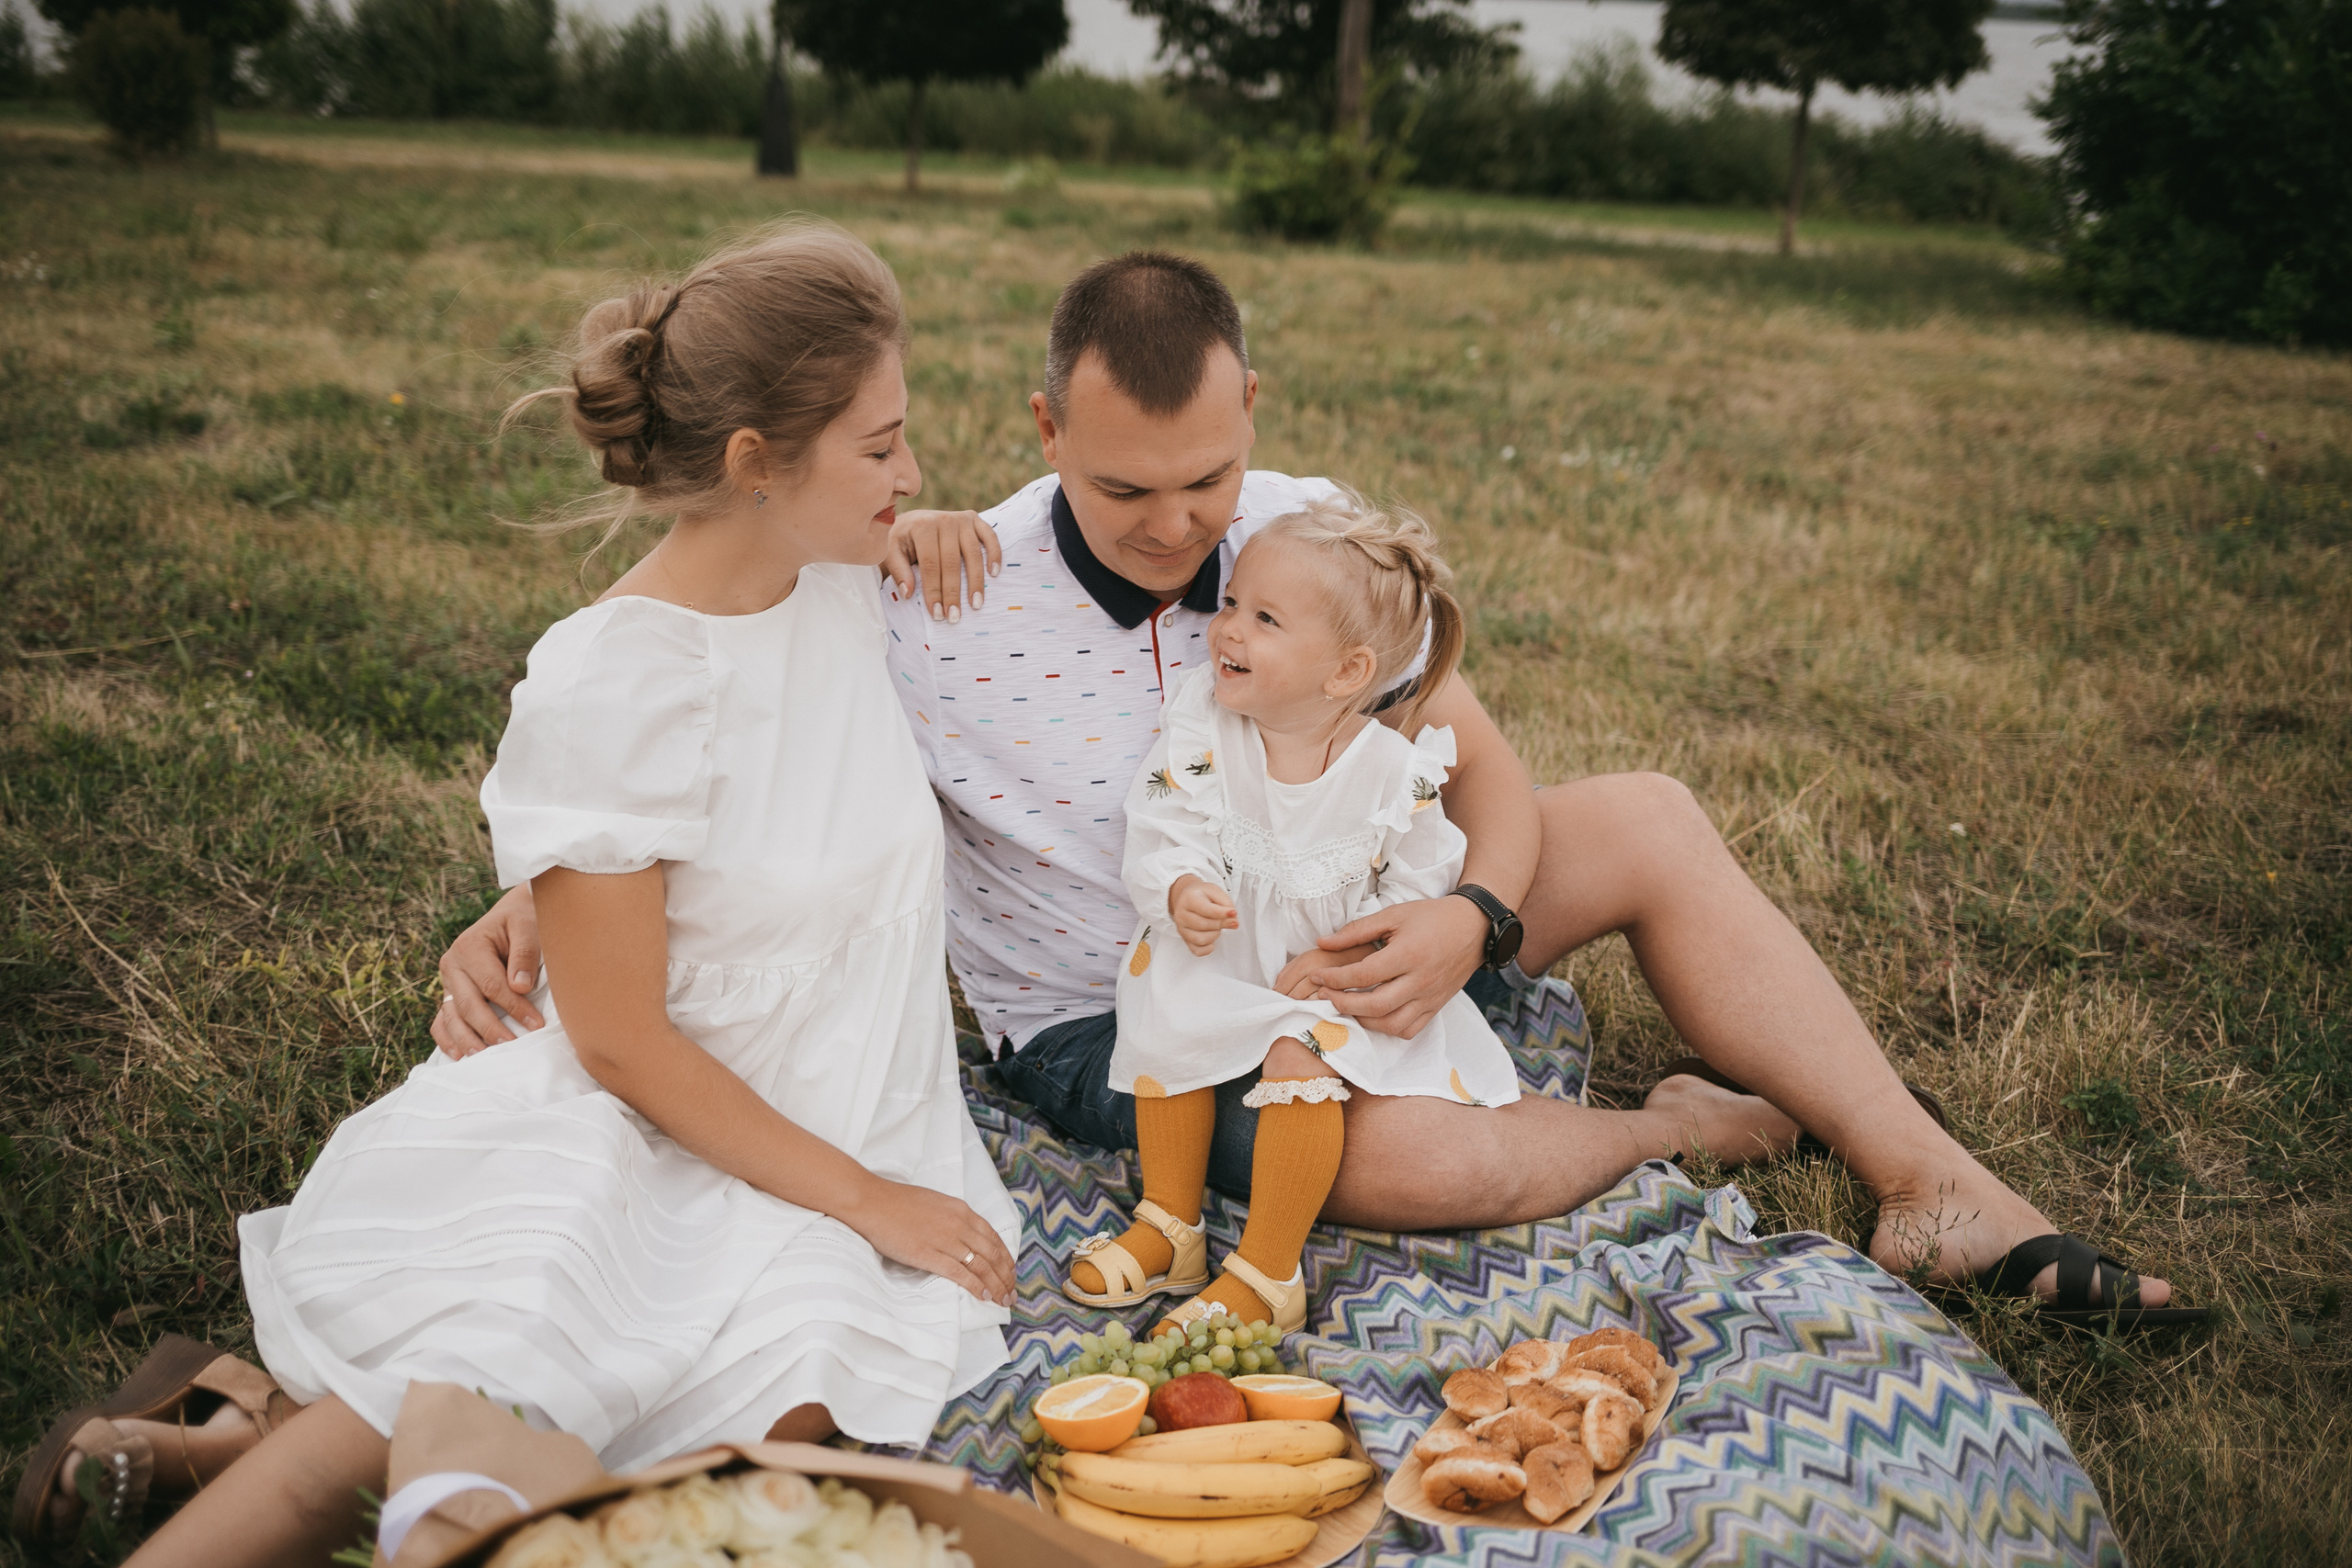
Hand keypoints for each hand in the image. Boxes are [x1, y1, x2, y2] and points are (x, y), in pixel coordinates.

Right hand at [430, 884, 545, 1058]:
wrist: (511, 915)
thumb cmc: (523, 920)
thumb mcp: (527, 925)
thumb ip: (525, 953)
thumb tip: (520, 986)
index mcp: (469, 946)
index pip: (491, 985)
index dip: (514, 1007)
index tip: (536, 1024)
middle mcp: (452, 964)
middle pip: (469, 1005)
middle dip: (491, 1028)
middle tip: (512, 1046)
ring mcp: (447, 981)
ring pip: (452, 1016)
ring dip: (467, 1040)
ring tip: (485, 1058)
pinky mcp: (449, 994)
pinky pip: (441, 1020)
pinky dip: (448, 1039)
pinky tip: (460, 1056)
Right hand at [839, 1175, 1018, 1306]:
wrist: (873, 1202)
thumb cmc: (898, 1202)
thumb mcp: (935, 1203)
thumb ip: (952, 1218)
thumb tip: (962, 1234)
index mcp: (961, 1210)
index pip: (993, 1237)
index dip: (1005, 1257)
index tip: (1011, 1271)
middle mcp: (959, 1224)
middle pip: (992, 1254)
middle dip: (1006, 1275)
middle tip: (1012, 1292)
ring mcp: (945, 1240)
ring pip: (981, 1266)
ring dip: (996, 1285)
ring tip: (1003, 1299)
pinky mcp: (930, 1255)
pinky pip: (961, 1273)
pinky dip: (976, 1286)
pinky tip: (985, 1296)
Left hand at [882, 508, 1000, 621]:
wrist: (913, 520)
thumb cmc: (902, 541)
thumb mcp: (891, 552)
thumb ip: (898, 571)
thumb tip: (908, 593)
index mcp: (922, 526)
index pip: (930, 564)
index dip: (934, 591)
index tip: (937, 613)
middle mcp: (944, 519)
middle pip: (952, 562)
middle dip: (953, 593)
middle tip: (954, 617)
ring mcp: (962, 519)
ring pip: (973, 553)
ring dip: (976, 581)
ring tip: (976, 604)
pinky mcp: (975, 519)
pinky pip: (990, 537)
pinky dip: (995, 554)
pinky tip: (994, 574)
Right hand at [1169, 875, 1236, 955]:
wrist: (1188, 898)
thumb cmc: (1203, 895)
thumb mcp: (1216, 892)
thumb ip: (1226, 904)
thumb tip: (1233, 920)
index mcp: (1189, 899)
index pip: (1205, 909)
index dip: (1221, 913)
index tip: (1234, 913)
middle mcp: (1181, 915)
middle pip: (1203, 925)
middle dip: (1221, 924)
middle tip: (1230, 920)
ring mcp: (1181, 929)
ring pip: (1201, 940)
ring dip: (1215, 934)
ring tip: (1217, 926)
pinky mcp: (1185, 940)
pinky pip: (1198, 951)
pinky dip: (1209, 947)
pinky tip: (1212, 938)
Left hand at [1283, 895, 1486, 1038]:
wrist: (1474, 927)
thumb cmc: (1431, 917)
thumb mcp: (1393, 915)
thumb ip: (1357, 930)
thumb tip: (1322, 943)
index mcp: (1408, 954)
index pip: (1363, 975)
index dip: (1334, 978)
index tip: (1316, 975)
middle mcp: (1420, 981)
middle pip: (1374, 1005)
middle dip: (1342, 1003)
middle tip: (1324, 994)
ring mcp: (1430, 998)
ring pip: (1391, 1024)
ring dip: (1362, 1020)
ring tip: (1346, 1005)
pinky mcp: (1436, 1007)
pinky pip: (1409, 1030)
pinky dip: (1387, 1028)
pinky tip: (1374, 1015)